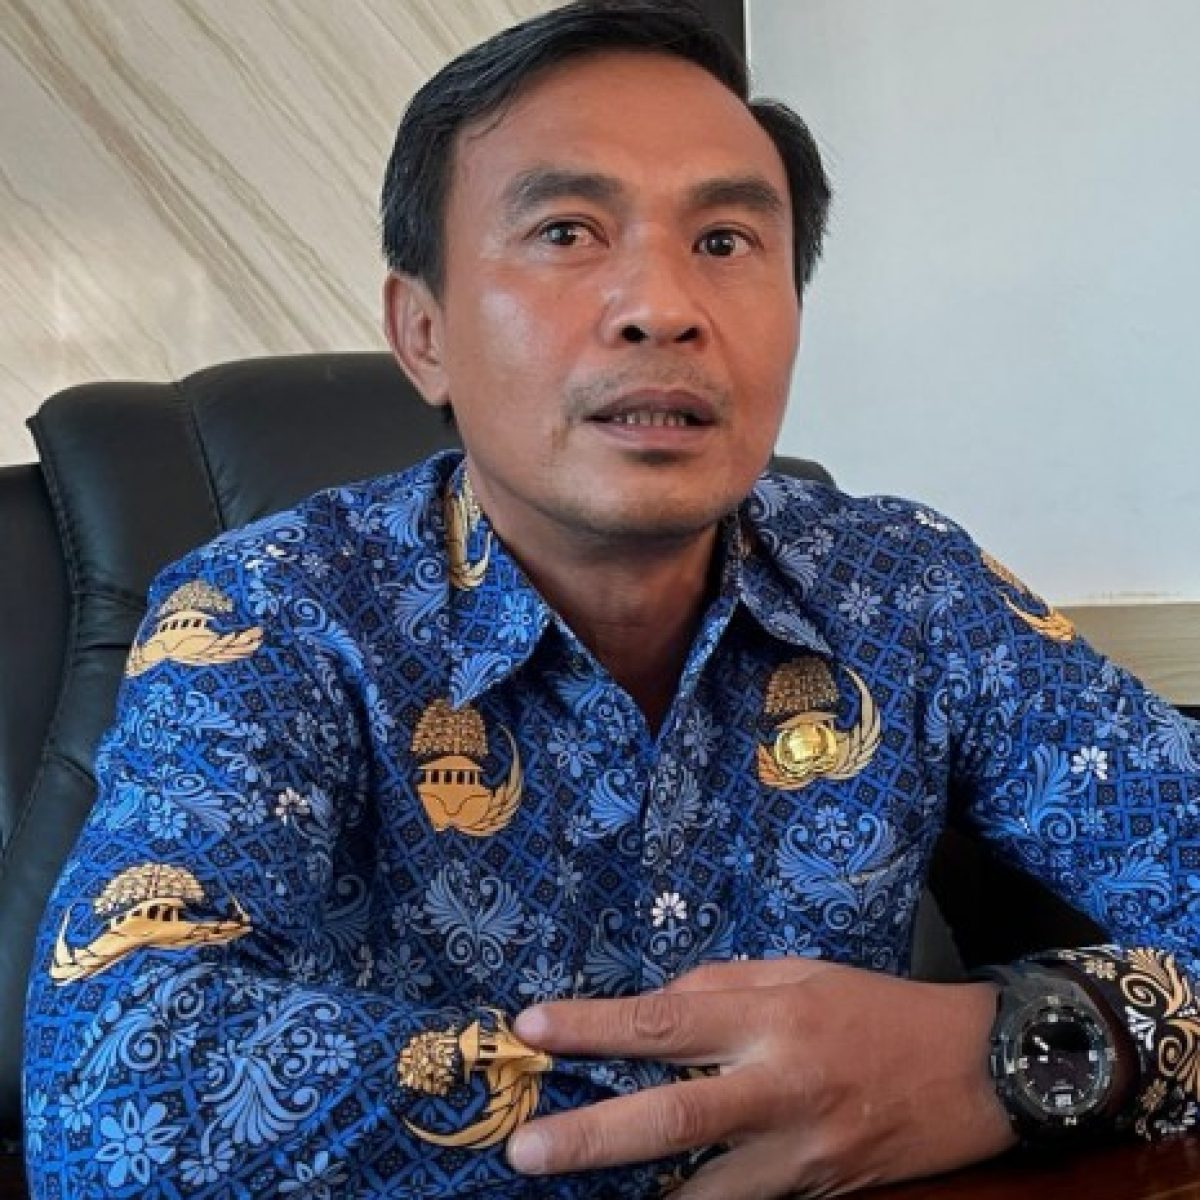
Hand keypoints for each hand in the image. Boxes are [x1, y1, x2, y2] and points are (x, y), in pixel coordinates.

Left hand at [506, 958, 1015, 1197]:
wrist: (976, 1071)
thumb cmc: (876, 1008)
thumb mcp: (799, 973)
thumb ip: (721, 987)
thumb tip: (655, 1008)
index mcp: (772, 1019)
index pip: (666, 1022)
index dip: (595, 1026)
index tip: (532, 1027)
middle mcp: (780, 1090)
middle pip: (672, 1119)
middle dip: (592, 1138)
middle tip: (525, 1152)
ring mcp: (800, 1157)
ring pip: (703, 1191)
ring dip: (635, 1195)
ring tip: (572, 1192)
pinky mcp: (818, 1197)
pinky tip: (656, 1199)